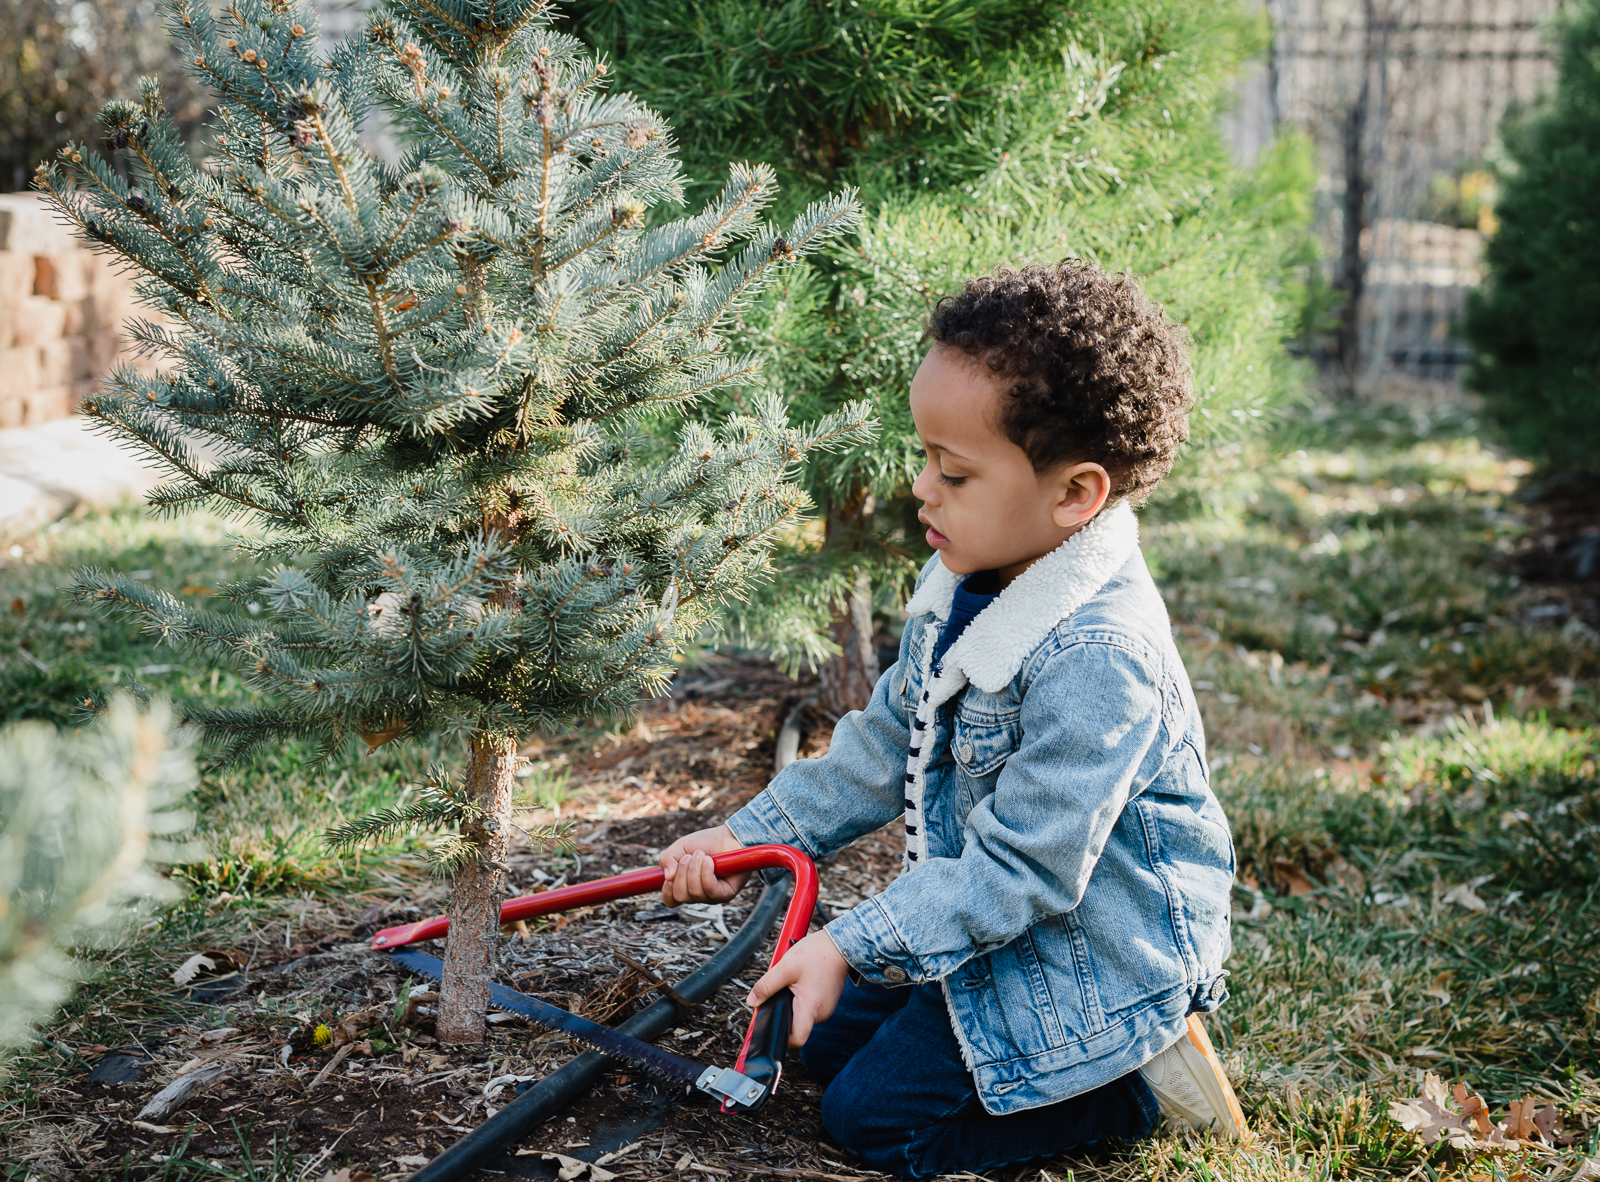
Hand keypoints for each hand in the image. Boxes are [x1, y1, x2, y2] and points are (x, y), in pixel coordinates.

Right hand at [658, 823, 746, 905]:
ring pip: (695, 892)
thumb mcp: (679, 847)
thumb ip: (667, 859)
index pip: (671, 901)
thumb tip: (668, 877)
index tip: (670, 875)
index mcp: (685, 887)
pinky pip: (711, 890)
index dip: (667, 890)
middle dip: (682, 873)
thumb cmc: (705, 843)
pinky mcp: (726, 893)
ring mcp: (712, 896)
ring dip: (695, 869)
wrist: (728, 836)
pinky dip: (706, 873)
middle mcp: (698, 895)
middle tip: (689, 856)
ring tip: (701, 854)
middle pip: (681, 896)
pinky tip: (709, 861)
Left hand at [747, 930, 849, 1046]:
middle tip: (779, 992)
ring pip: (801, 1013)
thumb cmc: (817, 954)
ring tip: (791, 983)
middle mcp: (821, 1013)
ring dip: (792, 1001)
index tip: (769, 1025)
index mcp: (811, 1008)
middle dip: (783, 1011)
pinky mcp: (827, 1001)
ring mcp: (825, 1008)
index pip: (796, 1039)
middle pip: (795, 1024)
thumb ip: (766, 986)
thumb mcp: (785, 967)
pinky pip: (808, 1005)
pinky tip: (800, 981)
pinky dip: (801, 996)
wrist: (840, 944)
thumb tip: (752, 1001)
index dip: (780, 1036)